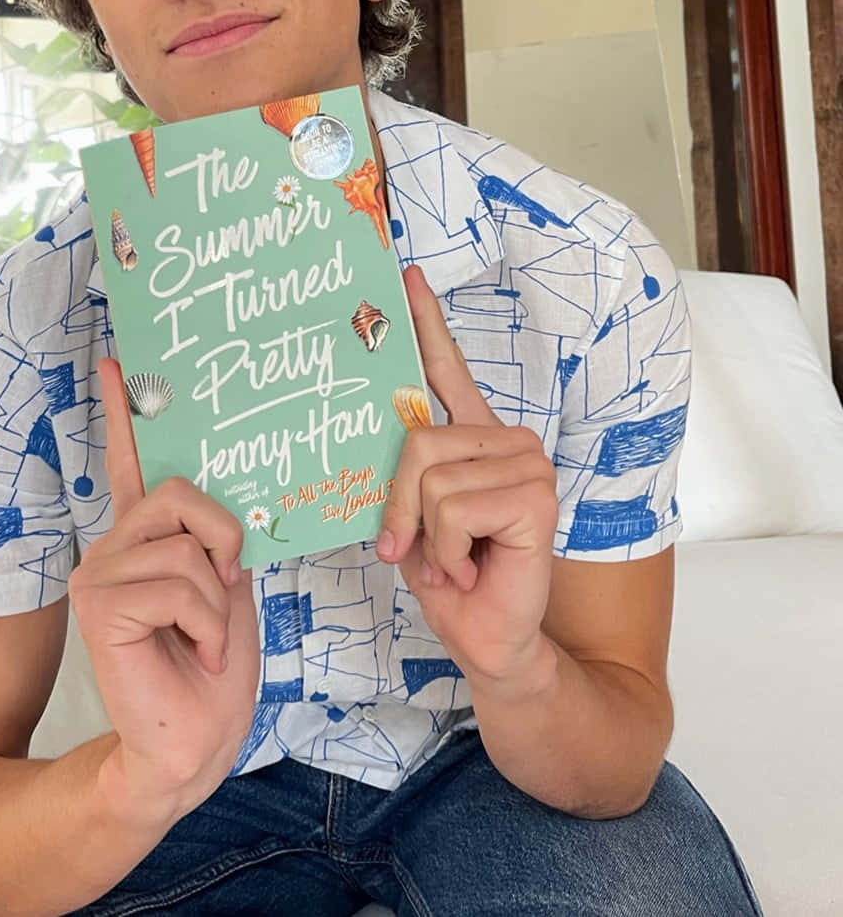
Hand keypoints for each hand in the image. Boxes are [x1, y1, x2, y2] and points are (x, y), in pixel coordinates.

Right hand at [68, 357, 259, 818]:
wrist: (193, 744)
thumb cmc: (213, 667)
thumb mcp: (228, 584)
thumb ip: (217, 535)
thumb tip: (225, 497)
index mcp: (146, 537)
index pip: (131, 462)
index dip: (124, 411)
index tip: (118, 361)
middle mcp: (115, 544)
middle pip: (182, 492)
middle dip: (225, 543)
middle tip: (223, 596)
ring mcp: (99, 570)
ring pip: (188, 544)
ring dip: (217, 602)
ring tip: (202, 639)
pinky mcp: (97, 602)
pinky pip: (179, 582)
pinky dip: (205, 624)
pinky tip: (190, 653)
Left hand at [377, 265, 558, 688]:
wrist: (494, 640)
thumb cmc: (454, 580)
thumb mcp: (414, 520)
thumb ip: (405, 476)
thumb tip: (382, 434)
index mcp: (474, 439)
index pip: (448, 371)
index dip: (427, 323)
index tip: (405, 276)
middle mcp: (506, 440)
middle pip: (415, 438)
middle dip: (399, 505)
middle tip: (411, 548)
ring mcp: (527, 462)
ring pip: (429, 476)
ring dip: (426, 536)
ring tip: (454, 561)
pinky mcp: (534, 493)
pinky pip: (451, 506)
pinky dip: (446, 550)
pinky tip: (473, 567)